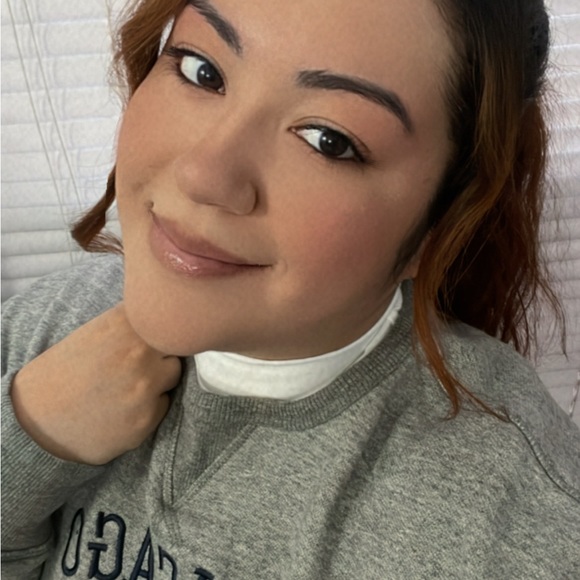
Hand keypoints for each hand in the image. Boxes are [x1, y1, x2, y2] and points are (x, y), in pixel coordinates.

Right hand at [10, 304, 181, 464]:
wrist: (38, 419)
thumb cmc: (67, 371)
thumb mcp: (96, 332)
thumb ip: (132, 322)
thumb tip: (167, 313)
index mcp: (124, 324)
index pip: (168, 315)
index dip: (160, 326)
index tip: (152, 333)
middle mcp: (138, 353)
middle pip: (177, 345)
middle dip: (161, 352)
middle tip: (133, 363)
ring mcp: (145, 387)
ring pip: (173, 374)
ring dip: (159, 379)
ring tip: (127, 385)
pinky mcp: (147, 418)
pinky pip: (164, 404)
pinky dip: (150, 406)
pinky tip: (124, 408)